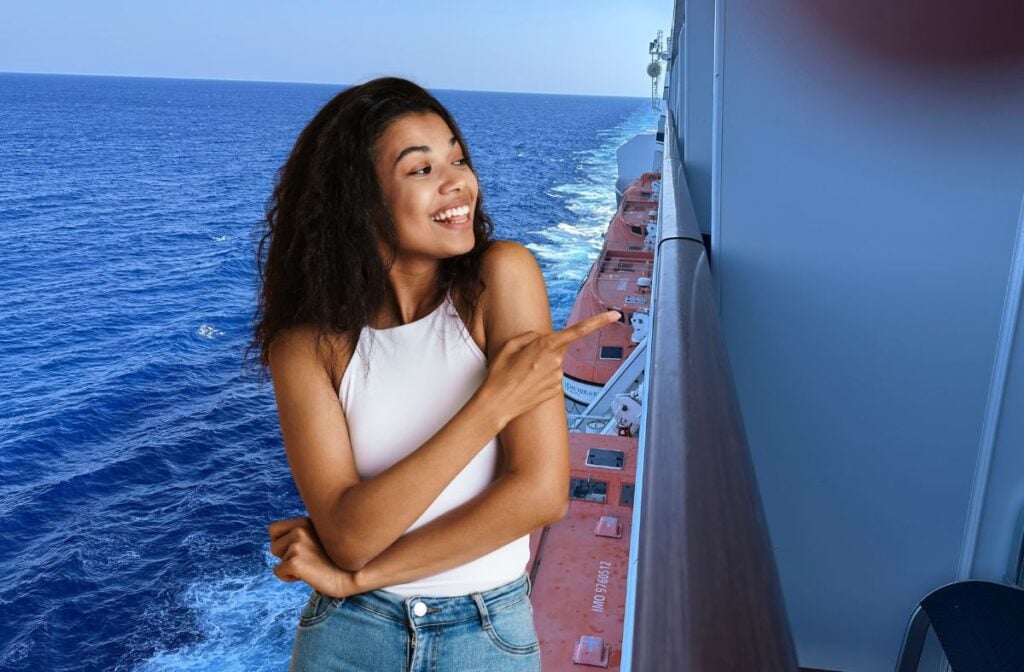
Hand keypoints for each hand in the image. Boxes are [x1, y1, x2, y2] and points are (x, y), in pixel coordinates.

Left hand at [268, 516, 357, 597]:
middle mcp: (300, 530)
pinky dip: (289, 577)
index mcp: (305, 522)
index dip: (282, 543)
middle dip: (285, 555)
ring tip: (310, 566)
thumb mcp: (319, 537)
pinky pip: (278, 572)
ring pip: (277, 558)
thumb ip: (302, 533)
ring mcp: (298, 545)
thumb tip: (278, 540)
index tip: (300, 551)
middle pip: (274, 546)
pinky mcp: (295, 562)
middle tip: (307, 560)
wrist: (352, 575)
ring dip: (289, 566)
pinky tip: (308, 575)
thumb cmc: (335, 559)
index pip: (273, 529)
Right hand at [482, 309, 621, 424]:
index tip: (614, 316)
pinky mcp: (556, 390)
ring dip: (541, 365)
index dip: (599, 322)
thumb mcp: (509, 345)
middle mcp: (556, 361)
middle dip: (544, 350)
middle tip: (523, 360)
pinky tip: (527, 383)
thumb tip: (540, 337)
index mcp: (546, 345)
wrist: (497, 404)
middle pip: (558, 348)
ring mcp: (558, 377)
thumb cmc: (500, 375)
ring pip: (554, 363)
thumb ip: (529, 336)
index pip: (579, 330)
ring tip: (522, 374)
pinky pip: (552, 378)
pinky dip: (541, 378)